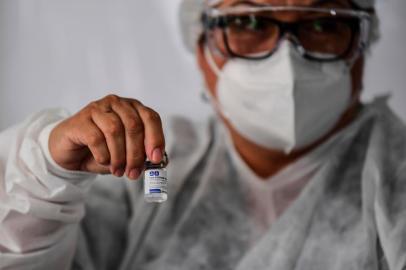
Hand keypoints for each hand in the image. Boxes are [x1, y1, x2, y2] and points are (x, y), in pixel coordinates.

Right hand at [48, 94, 164, 179]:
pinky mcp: (81, 119)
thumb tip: (154, 162)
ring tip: (118, 171)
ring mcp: (98, 108)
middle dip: (136, 153)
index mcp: (133, 108)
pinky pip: (96, 138)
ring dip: (119, 156)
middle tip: (133, 172)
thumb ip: (141, 154)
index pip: (151, 118)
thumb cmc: (102, 150)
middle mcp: (117, 104)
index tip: (155, 159)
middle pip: (134, 125)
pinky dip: (103, 155)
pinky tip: (103, 162)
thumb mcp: (125, 153)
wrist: (71, 151)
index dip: (156, 138)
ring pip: (115, 130)